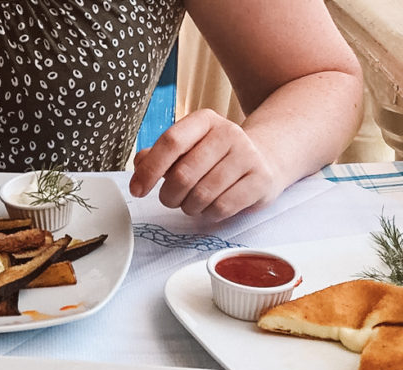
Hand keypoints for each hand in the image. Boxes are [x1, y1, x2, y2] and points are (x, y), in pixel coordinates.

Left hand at [129, 109, 278, 220]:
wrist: (265, 159)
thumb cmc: (216, 158)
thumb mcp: (189, 148)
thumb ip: (161, 155)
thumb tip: (139, 164)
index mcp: (205, 121)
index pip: (171, 142)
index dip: (149, 170)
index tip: (137, 190)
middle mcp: (228, 133)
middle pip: (183, 175)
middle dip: (169, 196)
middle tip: (172, 199)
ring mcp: (247, 156)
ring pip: (202, 196)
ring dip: (190, 207)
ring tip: (194, 202)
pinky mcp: (260, 181)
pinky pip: (222, 208)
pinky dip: (209, 214)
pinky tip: (211, 207)